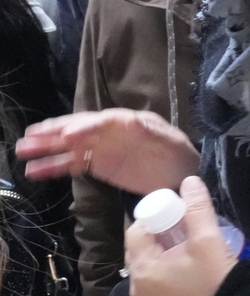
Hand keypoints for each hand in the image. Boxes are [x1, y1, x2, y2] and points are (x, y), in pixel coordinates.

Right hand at [17, 109, 200, 192]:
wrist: (180, 175)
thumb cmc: (179, 154)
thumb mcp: (171, 142)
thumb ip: (151, 132)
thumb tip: (132, 121)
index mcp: (128, 121)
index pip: (103, 121)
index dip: (85, 127)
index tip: (68, 134)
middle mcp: (110, 132)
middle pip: (79, 129)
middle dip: (55, 133)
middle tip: (30, 137)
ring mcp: (101, 148)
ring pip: (70, 147)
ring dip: (46, 149)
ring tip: (22, 151)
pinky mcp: (97, 165)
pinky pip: (72, 165)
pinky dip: (53, 167)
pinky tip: (34, 172)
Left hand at [125, 176, 236, 295]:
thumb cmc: (216, 275)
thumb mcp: (207, 238)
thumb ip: (196, 208)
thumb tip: (189, 181)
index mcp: (142, 269)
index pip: (136, 231)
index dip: (154, 216)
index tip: (176, 210)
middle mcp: (138, 286)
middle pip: (140, 247)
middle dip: (158, 231)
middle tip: (183, 222)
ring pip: (148, 262)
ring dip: (162, 248)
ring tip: (186, 239)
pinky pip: (155, 277)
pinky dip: (165, 264)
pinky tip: (185, 259)